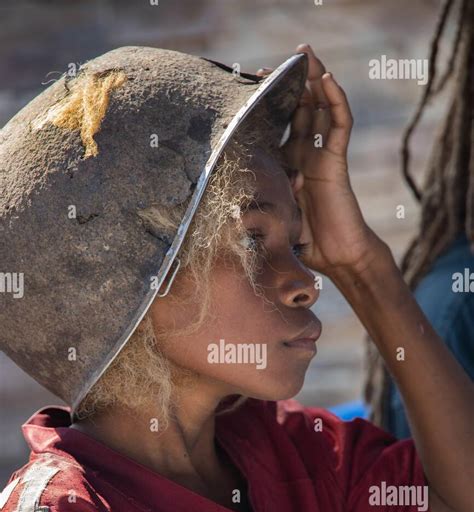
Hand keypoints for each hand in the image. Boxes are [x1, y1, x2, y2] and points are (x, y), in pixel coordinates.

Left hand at [257, 43, 389, 277]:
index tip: (248, 85)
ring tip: (305, 53)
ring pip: (320, 108)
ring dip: (314, 79)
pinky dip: (336, 100)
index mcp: (287, 167)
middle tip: (279, 60)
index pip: (277, 128)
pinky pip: (340, 124)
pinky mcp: (337, 160)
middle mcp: (304, 155)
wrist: (335, 257)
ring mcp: (322, 155)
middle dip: (290, 84)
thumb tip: (218, 213)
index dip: (267, 107)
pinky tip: (327, 78)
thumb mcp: (270, 218)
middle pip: (300, 110)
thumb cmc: (302, 244)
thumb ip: (252, 208)